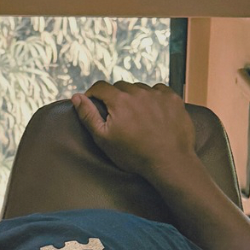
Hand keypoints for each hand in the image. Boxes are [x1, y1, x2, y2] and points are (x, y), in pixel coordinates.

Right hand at [71, 81, 198, 186]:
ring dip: (135, 97)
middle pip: (120, 86)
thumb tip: (76, 97)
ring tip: (137, 116)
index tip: (94, 102)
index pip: (100, 86)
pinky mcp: (173, 99)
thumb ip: (88, 116)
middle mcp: (138, 92)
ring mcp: (158, 94)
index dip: (94, 93)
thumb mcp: (104, 139)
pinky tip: (153, 113)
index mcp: (119, 100)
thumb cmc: (134, 155)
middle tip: (118, 115)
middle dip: (115, 97)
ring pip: (139, 88)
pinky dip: (153, 98)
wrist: (169, 162)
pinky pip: (158, 91)